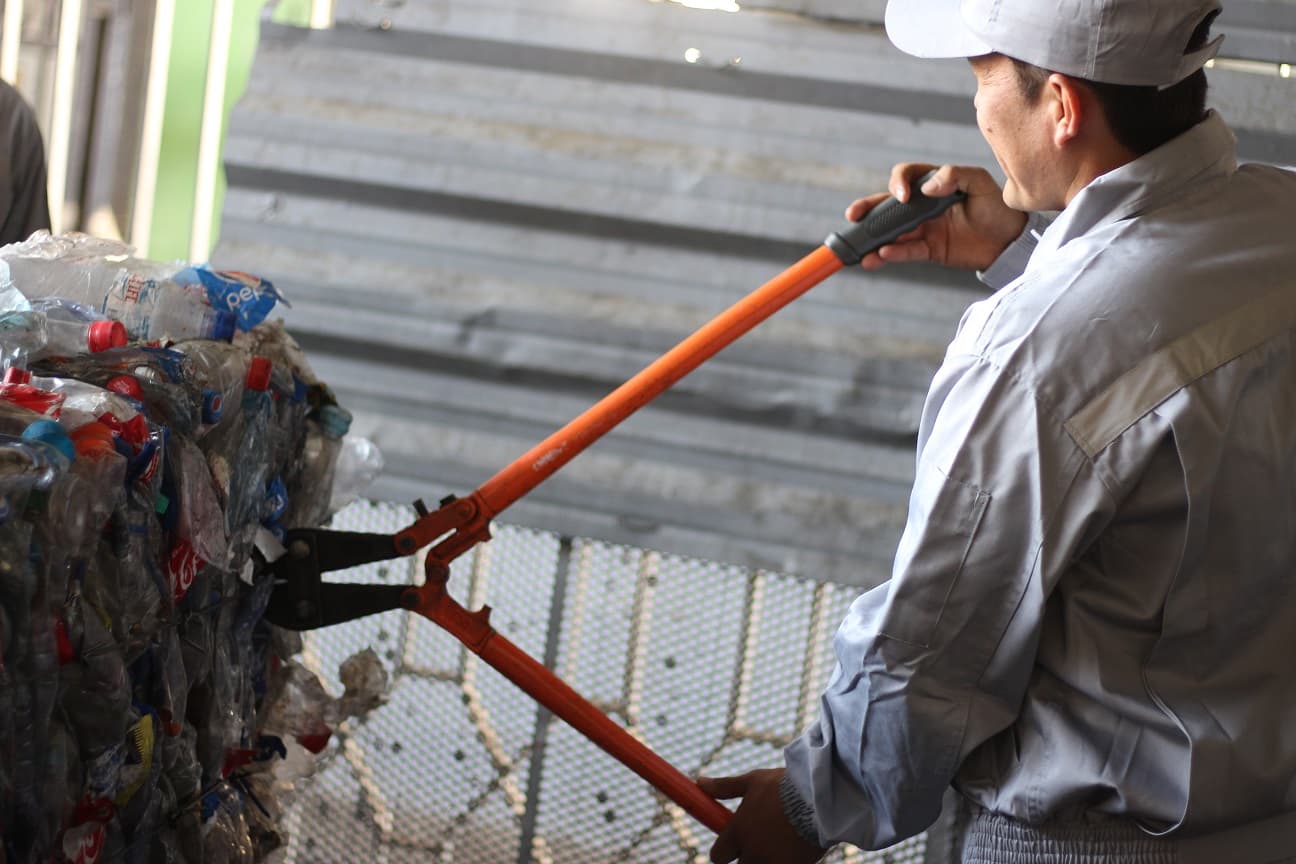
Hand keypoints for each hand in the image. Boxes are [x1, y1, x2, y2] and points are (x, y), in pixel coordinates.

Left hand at [699, 769, 826, 863]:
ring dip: (767, 859)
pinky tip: (796, 845)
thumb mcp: (752, 781)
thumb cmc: (784, 786)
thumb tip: (699, 782)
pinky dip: (788, 860)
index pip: (717, 856)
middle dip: (748, 857)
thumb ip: (724, 787)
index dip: (724, 850)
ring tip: (781, 841)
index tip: (731, 843)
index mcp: (738, 832)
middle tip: (761, 841)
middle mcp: (753, 853)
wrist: (822, 797)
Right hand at [844, 163, 1027, 271]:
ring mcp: (924, 228)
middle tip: (854, 216)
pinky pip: (906, 251)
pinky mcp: (929, 249)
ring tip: (862, 250)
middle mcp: (923, 205)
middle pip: (888, 205)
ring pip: (892, 232)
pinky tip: (882, 256)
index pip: (906, 177)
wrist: (1011, 240)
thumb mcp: (981, 182)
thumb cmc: (998, 207)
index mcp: (933, 184)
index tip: (904, 196)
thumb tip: (929, 186)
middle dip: (868, 209)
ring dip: (874, 239)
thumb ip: (955, 175)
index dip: (898, 184)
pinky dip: (893, 254)